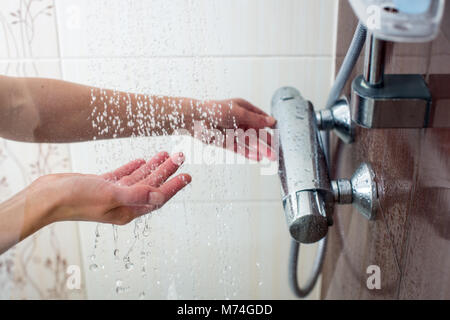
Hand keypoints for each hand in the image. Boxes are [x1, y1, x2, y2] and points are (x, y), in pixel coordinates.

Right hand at [41, 151, 189, 225]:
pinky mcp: (101, 185)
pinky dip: (133, 167)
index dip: (174, 186)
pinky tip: (142, 160)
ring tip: (166, 153)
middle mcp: (123, 203)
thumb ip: (136, 194)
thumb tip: (160, 196)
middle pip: (151, 185)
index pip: (158, 197)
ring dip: (153, 167)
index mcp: (128, 210)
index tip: (188, 175)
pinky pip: (123, 175)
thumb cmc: (76, 199)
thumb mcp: (110, 195)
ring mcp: (112, 194)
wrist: (47, 197)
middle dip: (167, 171)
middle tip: (180, 157)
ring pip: (139, 179)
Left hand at [183, 98, 276, 160]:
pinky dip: (249, 153)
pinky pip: (240, 148)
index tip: (281, 134)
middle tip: (277, 152)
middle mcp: (240, 121)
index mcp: (245, 109)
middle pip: (258, 133)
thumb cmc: (215, 110)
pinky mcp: (227, 142)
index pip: (262, 118)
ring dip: (261, 149)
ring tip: (271, 157)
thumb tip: (272, 121)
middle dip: (268, 142)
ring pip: (250, 142)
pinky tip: (258, 158)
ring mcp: (234, 132)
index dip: (271, 126)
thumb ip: (255, 119)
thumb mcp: (238, 112)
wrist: (195, 119)